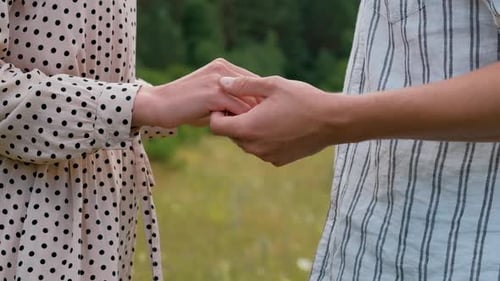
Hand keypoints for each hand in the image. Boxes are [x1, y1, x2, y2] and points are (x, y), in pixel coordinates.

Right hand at [132, 58, 257, 127]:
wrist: (158, 105)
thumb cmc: (185, 107)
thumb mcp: (211, 98)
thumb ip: (231, 100)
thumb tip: (256, 114)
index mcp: (223, 66)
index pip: (254, 82)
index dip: (260, 102)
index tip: (261, 120)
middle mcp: (222, 69)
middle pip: (256, 90)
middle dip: (260, 110)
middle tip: (258, 129)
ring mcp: (218, 80)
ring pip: (250, 101)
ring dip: (252, 119)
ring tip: (248, 132)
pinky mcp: (214, 94)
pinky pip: (239, 110)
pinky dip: (241, 123)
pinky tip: (236, 133)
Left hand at [210, 76, 335, 165]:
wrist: (333, 121)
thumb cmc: (303, 99)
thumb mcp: (272, 85)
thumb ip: (243, 85)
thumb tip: (221, 83)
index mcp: (248, 128)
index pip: (216, 126)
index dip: (217, 114)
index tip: (229, 103)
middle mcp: (254, 146)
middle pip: (231, 135)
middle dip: (235, 120)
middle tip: (250, 105)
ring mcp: (267, 156)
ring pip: (247, 143)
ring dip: (250, 130)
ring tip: (266, 114)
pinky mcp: (279, 161)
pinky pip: (262, 150)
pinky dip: (264, 140)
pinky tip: (279, 125)